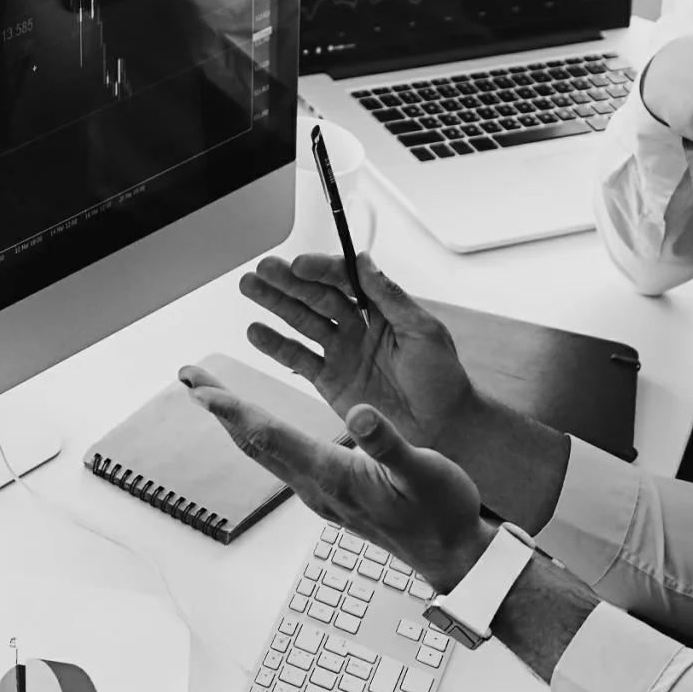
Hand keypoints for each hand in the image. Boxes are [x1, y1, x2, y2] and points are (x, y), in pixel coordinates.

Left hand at [180, 370, 494, 591]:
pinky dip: (261, 434)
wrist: (451, 554)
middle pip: (253, 443)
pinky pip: (282, 460)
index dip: (233, 410)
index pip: (270, 437)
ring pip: (264, 452)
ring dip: (235, 421)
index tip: (201, 389)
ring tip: (212, 395)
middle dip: (220, 408)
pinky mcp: (329, 495)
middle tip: (189, 377)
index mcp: (333, 476)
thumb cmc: (442, 512)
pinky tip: (259, 425)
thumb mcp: (423, 471)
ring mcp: (319, 494)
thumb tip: (357, 414)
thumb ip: (388, 444)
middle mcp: (316, 488)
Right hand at [238, 254, 481, 454]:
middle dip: (288, 281)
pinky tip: (256, 331)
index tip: (300, 265)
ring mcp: (341, 352)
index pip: (346, 279)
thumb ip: (390, 297)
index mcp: (382, 309)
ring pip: (302, 321)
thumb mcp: (424, 332)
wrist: (443, 430)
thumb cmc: (443, 380)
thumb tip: (365, 261)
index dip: (321, 270)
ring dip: (275, 304)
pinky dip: (276, 345)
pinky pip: (298, 358)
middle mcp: (357, 326)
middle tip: (262, 269)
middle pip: (317, 295)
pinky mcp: (329, 380)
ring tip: (249, 287)